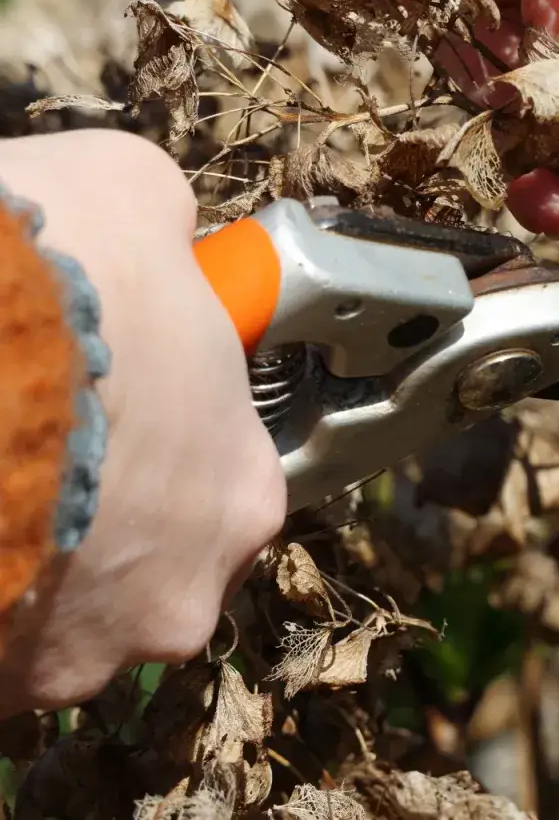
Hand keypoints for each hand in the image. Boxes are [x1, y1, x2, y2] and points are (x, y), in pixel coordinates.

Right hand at [0, 129, 285, 716]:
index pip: (211, 471)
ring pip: (47, 612)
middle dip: (78, 508)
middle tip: (14, 437)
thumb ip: (163, 225)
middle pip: (133, 557)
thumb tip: (159, 225)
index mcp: (239, 491)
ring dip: (11, 559)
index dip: (148, 431)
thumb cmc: (41, 283)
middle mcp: (180, 592)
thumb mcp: (127, 198)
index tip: (94, 398)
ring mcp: (80, 656)